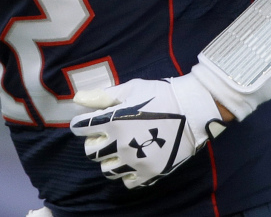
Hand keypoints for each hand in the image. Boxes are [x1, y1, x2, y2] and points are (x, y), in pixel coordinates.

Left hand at [70, 76, 225, 188]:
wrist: (192, 110)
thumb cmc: (160, 94)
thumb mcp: (130, 88)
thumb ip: (102, 96)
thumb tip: (77, 98)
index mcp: (113, 121)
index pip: (81, 128)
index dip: (80, 124)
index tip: (85, 122)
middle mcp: (120, 144)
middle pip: (91, 152)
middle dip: (94, 142)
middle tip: (105, 135)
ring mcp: (135, 161)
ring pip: (107, 169)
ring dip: (109, 159)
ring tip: (119, 149)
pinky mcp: (150, 173)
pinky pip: (127, 182)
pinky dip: (126, 173)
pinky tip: (133, 161)